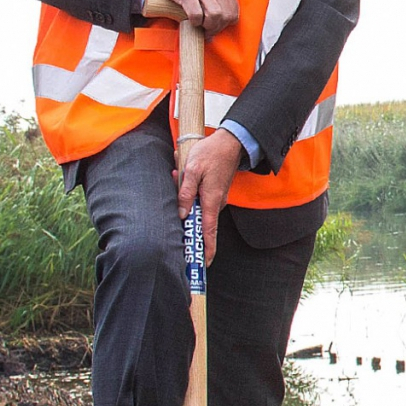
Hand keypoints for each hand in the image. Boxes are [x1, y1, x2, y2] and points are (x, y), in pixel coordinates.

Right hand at [150, 0, 239, 31]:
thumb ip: (217, 5)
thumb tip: (219, 29)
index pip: (234, 12)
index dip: (224, 25)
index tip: (213, 27)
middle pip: (226, 16)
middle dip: (215, 28)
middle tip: (205, 30)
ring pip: (215, 15)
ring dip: (206, 26)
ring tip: (199, 25)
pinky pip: (197, 14)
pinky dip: (194, 22)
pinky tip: (189, 20)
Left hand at [175, 130, 245, 259]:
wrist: (230, 142)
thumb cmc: (211, 153)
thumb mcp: (193, 169)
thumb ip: (185, 192)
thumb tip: (180, 213)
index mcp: (210, 201)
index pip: (208, 232)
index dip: (206, 249)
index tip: (203, 263)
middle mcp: (215, 204)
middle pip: (199, 222)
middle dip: (185, 217)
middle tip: (175, 204)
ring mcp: (216, 199)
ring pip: (196, 207)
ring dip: (185, 197)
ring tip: (179, 172)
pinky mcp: (214, 193)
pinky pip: (198, 198)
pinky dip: (189, 191)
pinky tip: (183, 173)